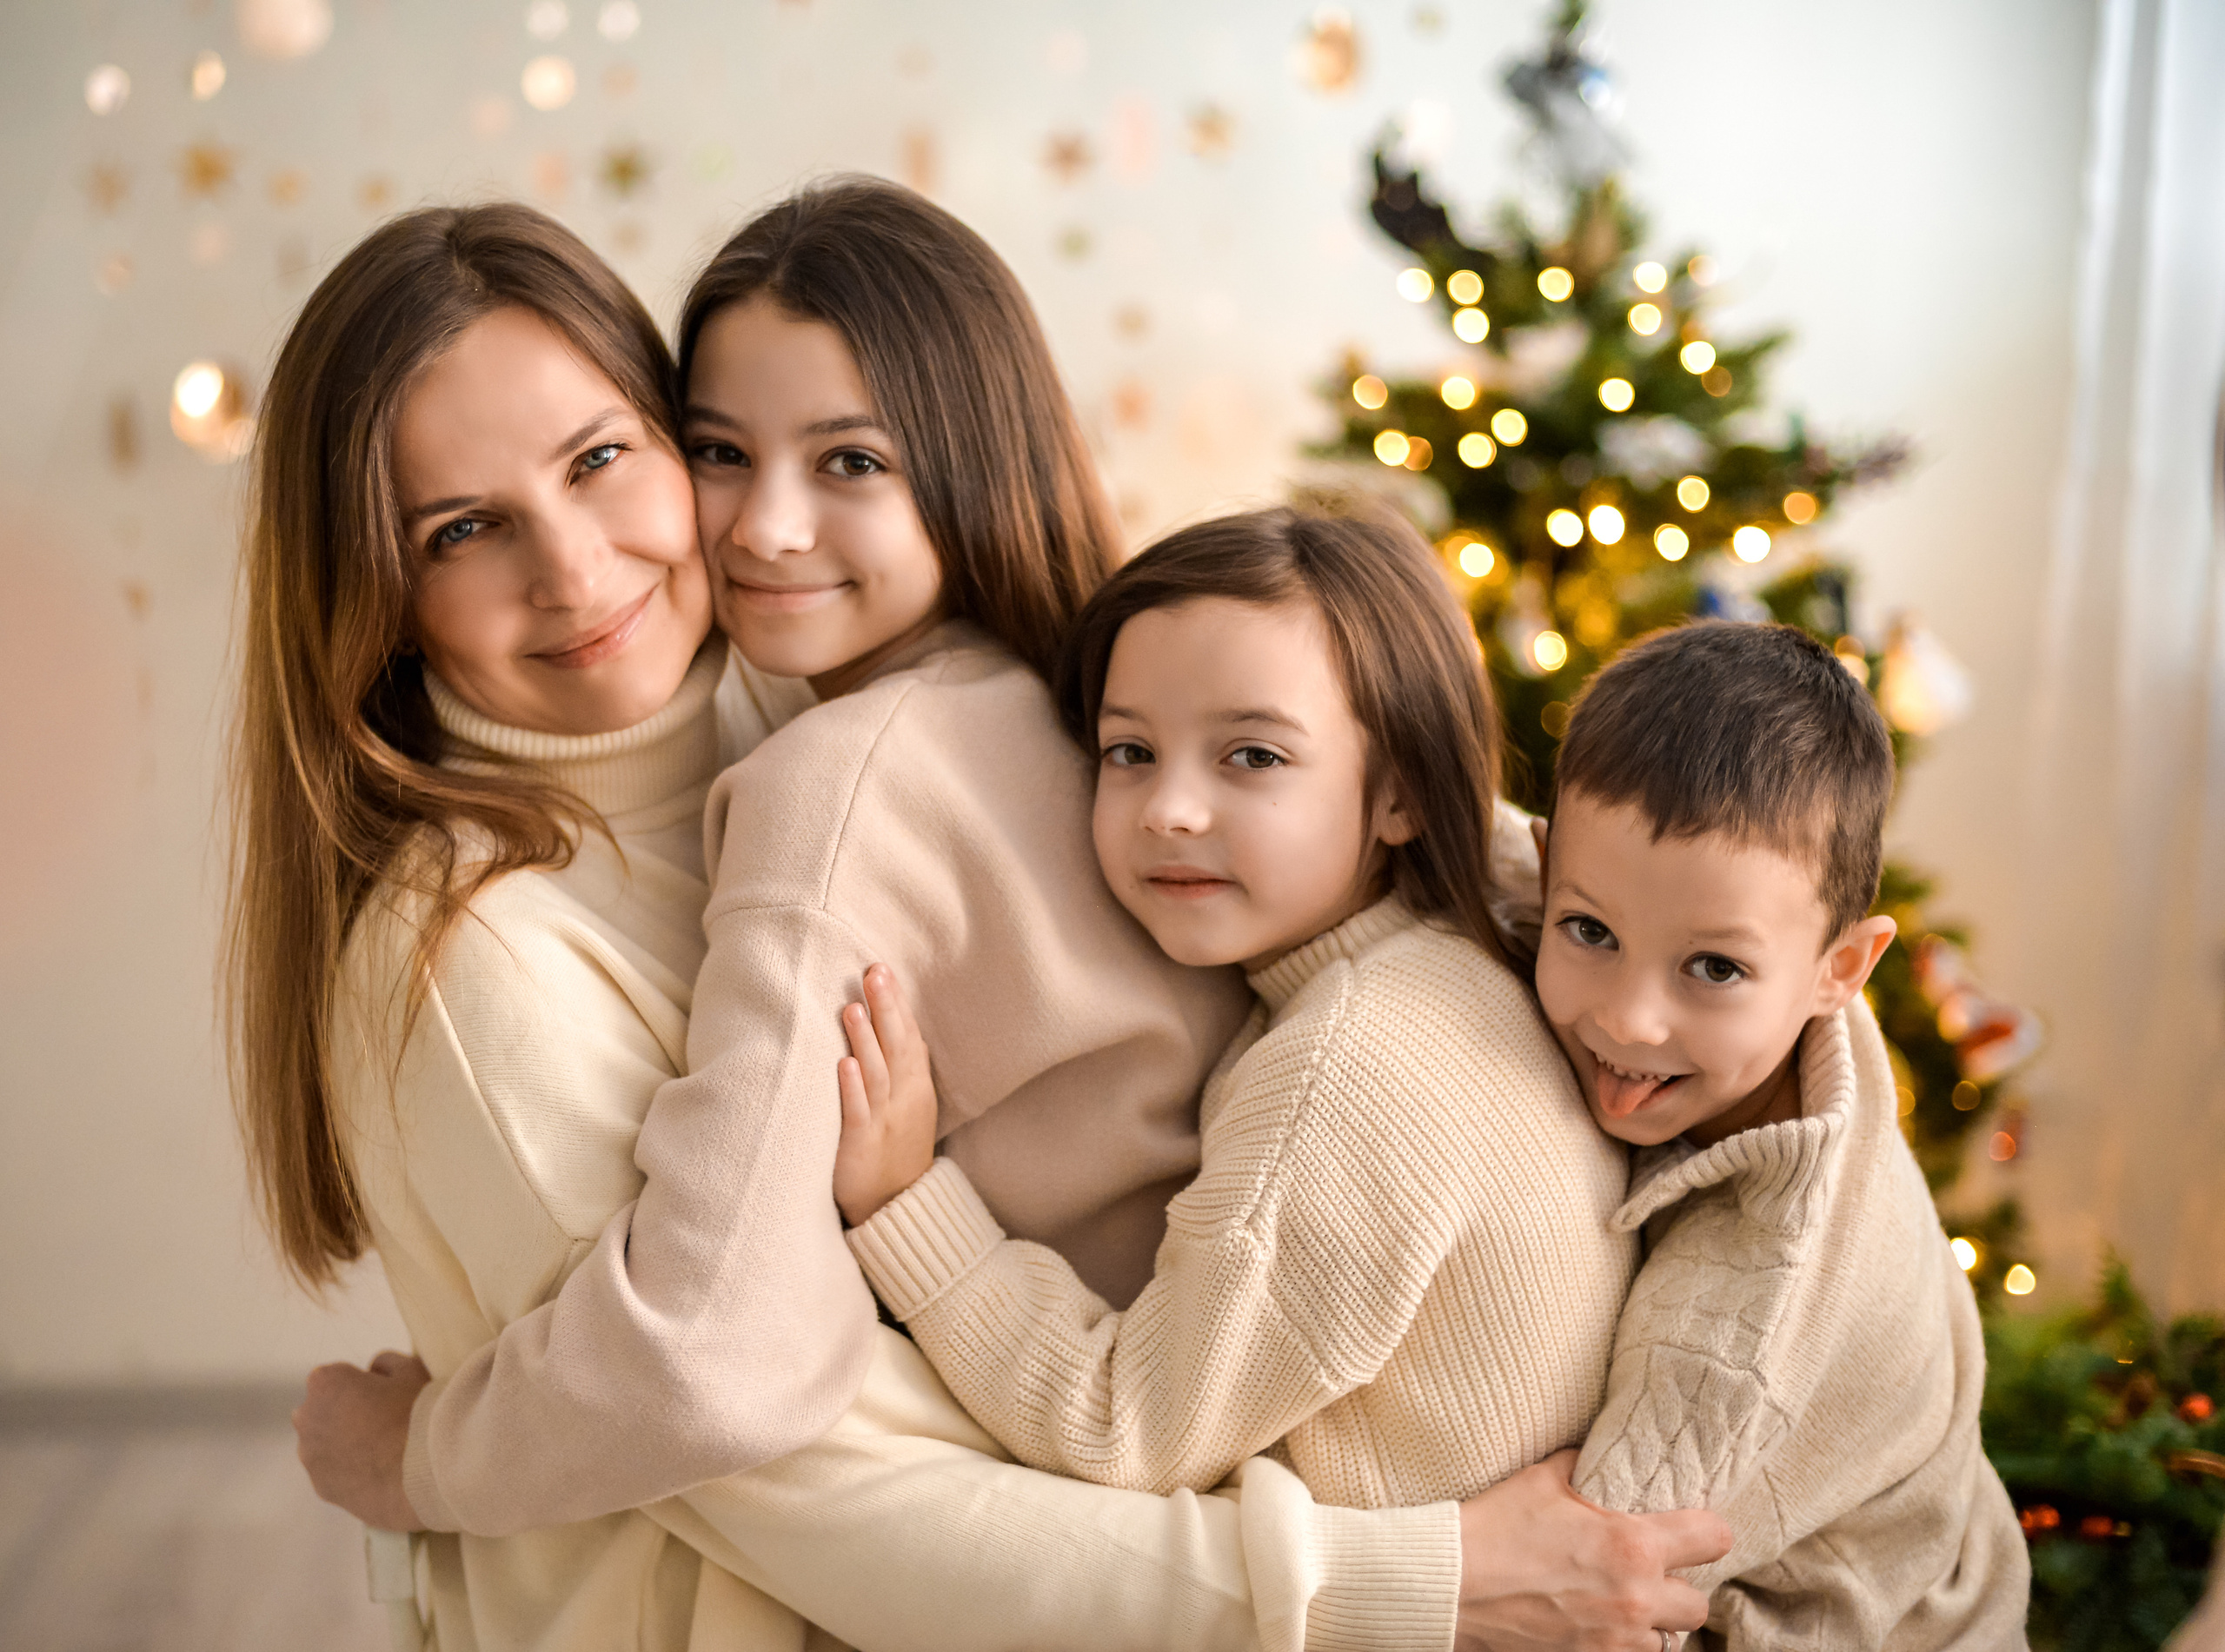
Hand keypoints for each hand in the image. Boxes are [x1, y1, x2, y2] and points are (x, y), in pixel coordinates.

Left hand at [292, 1350, 428, 1531]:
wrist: (426, 1470)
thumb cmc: (418, 1412)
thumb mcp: (411, 1369)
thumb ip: (385, 1363)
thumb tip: (374, 1373)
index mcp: (325, 1383)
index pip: (336, 1377)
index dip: (363, 1385)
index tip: (386, 1396)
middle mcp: (307, 1418)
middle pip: (323, 1411)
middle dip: (345, 1414)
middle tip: (384, 1424)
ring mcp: (311, 1456)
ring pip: (325, 1444)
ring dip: (345, 1444)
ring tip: (385, 1453)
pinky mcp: (321, 1487)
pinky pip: (333, 1473)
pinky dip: (350, 1472)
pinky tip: (380, 1474)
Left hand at [832, 963, 939, 1226]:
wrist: (900, 1207)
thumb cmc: (898, 1149)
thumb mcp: (910, 1103)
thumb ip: (900, 1066)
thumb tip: (890, 1022)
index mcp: (916, 1087)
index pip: (909, 1036)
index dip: (897, 1003)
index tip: (883, 969)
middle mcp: (904, 1099)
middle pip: (896, 1046)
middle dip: (885, 1008)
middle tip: (874, 971)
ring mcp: (884, 1121)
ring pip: (877, 1074)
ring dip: (865, 1040)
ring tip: (853, 1006)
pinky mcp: (861, 1145)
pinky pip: (858, 1113)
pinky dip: (853, 1088)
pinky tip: (844, 1064)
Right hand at [1454, 1449, 1730, 1651]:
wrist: (1447, 1586)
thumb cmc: (1493, 1528)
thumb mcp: (1542, 1479)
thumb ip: (1584, 1465)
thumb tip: (1597, 1454)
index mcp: (1631, 1545)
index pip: (1714, 1539)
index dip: (1707, 1531)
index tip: (1693, 1529)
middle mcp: (1635, 1599)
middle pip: (1698, 1606)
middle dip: (1679, 1588)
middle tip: (1652, 1573)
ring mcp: (1613, 1642)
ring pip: (1666, 1642)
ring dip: (1651, 1623)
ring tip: (1622, 1603)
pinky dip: (1621, 1646)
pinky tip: (1599, 1625)